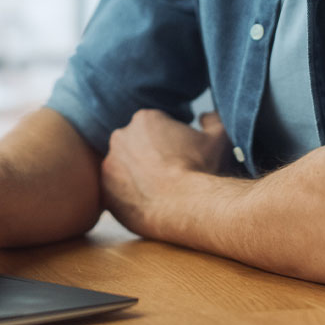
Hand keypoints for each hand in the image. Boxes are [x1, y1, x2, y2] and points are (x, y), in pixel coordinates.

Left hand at [101, 110, 230, 236]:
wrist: (188, 207)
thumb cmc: (203, 169)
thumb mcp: (219, 138)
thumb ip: (213, 119)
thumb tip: (205, 117)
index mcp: (144, 119)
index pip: (155, 125)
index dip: (170, 139)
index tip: (180, 154)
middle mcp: (121, 137)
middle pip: (136, 143)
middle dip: (150, 154)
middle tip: (170, 172)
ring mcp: (109, 165)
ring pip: (124, 167)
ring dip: (137, 174)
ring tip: (159, 189)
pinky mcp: (105, 191)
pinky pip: (116, 190)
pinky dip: (128, 195)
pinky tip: (149, 202)